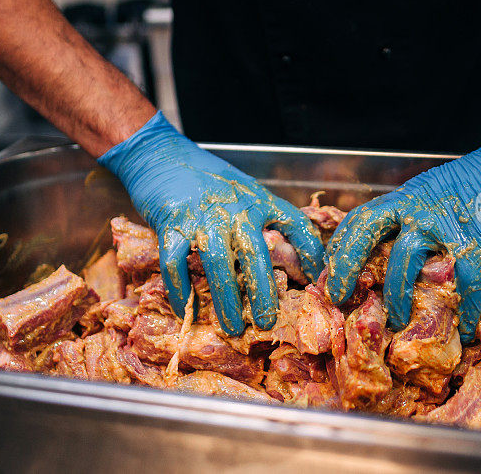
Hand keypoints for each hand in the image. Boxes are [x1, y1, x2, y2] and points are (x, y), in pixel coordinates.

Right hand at [99, 112, 324, 334]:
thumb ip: (262, 218)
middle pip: (255, 253)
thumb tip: (285, 258)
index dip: (311, 253)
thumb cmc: (206, 178)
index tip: (319, 280)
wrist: (161, 154)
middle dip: (263, 291)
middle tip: (268, 320)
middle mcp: (235, 208)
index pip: (295, 223)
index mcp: (258, 199)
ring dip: (226, 299)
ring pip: (218, 263)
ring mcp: (203, 216)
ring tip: (232, 327)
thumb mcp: (243, 191)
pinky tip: (187, 309)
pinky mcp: (171, 223)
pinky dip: (181, 289)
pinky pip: (176, 263)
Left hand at [324, 137, 480, 341]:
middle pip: (368, 236)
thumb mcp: (430, 192)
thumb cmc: (474, 182)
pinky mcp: (473, 237)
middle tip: (338, 297)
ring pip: (405, 262)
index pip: (360, 219)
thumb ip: (411, 216)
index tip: (326, 269)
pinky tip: (466, 328)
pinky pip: (464, 279)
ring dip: (397, 295)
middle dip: (348, 268)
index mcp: (403, 198)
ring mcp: (441, 222)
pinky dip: (466, 307)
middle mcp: (415, 208)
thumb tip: (394, 252)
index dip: (339, 245)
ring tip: (397, 321)